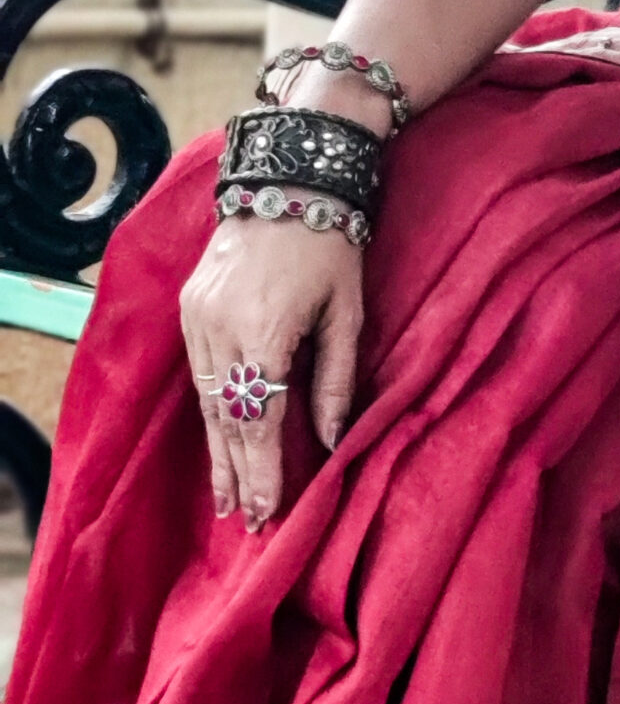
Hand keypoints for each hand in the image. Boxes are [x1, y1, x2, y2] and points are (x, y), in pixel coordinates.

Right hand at [178, 214, 363, 531]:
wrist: (286, 182)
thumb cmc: (331, 247)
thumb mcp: (346, 314)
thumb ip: (336, 381)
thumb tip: (330, 441)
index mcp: (264, 334)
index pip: (259, 421)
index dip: (262, 471)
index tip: (266, 513)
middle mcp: (220, 330)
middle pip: (226, 419)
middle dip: (236, 472)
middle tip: (244, 521)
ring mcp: (197, 318)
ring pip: (206, 400)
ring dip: (218, 449)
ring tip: (226, 495)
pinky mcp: (189, 307)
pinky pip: (199, 372)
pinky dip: (209, 409)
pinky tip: (218, 437)